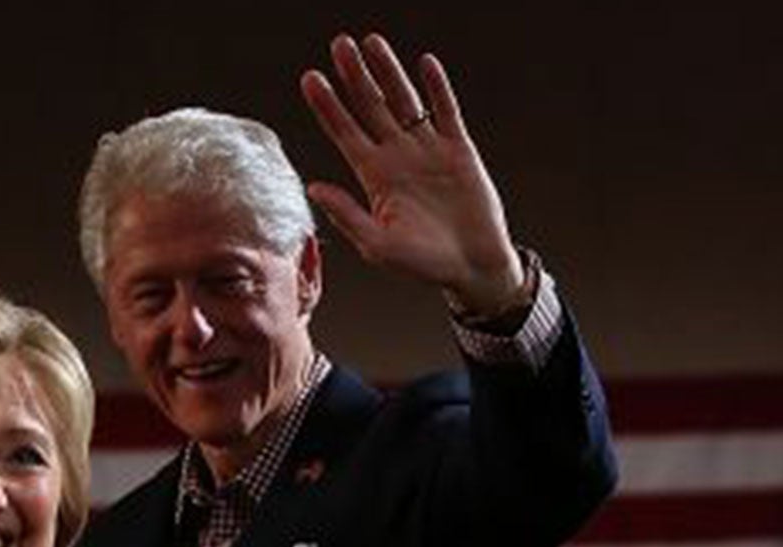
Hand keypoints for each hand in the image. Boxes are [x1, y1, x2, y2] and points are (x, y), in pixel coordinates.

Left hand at [299, 34, 528, 316]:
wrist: (472, 267)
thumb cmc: (424, 263)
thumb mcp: (378, 246)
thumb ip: (347, 214)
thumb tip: (313, 187)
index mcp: (374, 176)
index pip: (344, 132)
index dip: (327, 106)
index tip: (310, 79)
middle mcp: (397, 156)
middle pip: (370, 107)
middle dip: (353, 77)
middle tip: (338, 46)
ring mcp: (427, 149)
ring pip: (403, 101)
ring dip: (388, 72)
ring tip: (372, 42)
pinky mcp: (458, 149)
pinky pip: (446, 111)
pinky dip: (437, 88)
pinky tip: (424, 65)